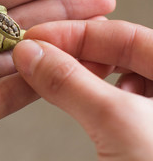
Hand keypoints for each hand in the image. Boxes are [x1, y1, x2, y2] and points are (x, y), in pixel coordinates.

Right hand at [13, 20, 152, 160]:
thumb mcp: (120, 123)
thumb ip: (73, 83)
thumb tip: (31, 54)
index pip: (127, 36)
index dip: (77, 32)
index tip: (37, 36)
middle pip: (119, 55)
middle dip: (73, 52)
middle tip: (38, 54)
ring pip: (111, 82)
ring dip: (75, 76)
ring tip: (48, 76)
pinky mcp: (140, 139)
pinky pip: (108, 108)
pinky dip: (83, 101)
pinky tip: (68, 102)